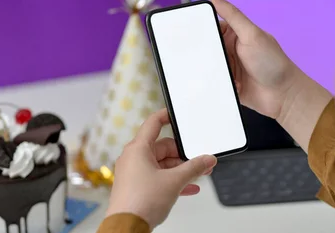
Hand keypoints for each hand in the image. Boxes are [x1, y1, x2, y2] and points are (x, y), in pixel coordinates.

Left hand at [106, 109, 217, 228]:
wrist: (127, 226)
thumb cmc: (140, 202)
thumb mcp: (174, 181)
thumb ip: (194, 168)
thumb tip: (207, 160)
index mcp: (138, 149)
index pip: (152, 123)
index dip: (166, 116)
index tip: (177, 113)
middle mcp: (133, 158)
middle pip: (162, 148)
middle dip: (182, 155)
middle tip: (199, 160)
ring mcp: (133, 172)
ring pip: (161, 164)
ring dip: (180, 169)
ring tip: (198, 175)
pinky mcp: (136, 186)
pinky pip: (157, 177)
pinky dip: (172, 180)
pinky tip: (188, 188)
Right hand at [211, 0, 331, 149]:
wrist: (283, 95)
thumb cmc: (273, 63)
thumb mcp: (251, 34)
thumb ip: (233, 15)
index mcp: (234, 34)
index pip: (211, 27)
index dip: (201, 30)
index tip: (191, 34)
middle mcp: (230, 50)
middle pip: (206, 49)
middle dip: (204, 55)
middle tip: (210, 58)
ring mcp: (228, 68)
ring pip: (207, 67)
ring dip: (211, 71)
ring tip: (222, 74)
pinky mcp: (226, 84)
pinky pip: (212, 83)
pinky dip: (215, 84)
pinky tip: (227, 85)